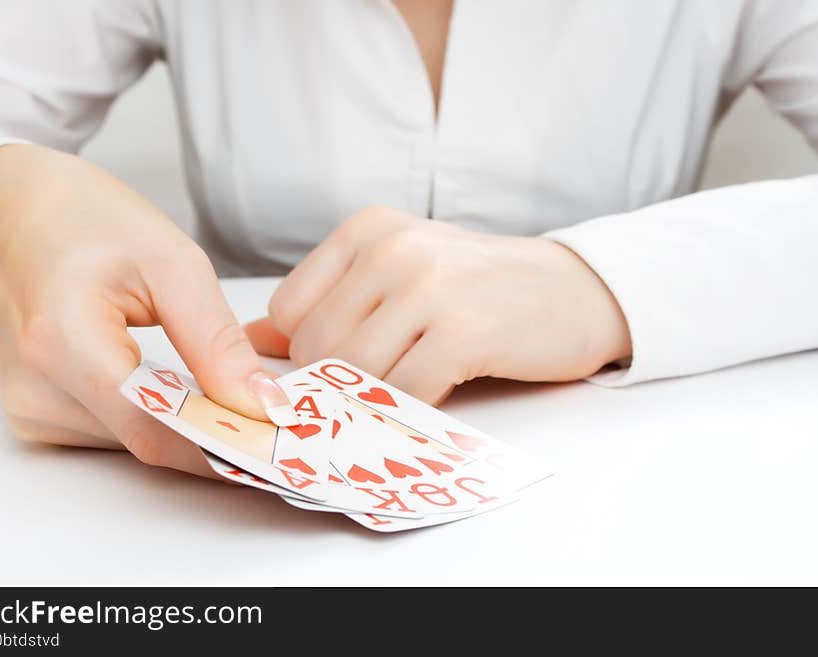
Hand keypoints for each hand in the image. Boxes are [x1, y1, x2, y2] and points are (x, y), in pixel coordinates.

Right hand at [0, 144, 295, 476]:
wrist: (14, 213)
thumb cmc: (87, 221)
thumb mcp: (172, 263)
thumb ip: (217, 341)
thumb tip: (263, 404)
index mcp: (62, 337)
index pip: (156, 424)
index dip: (224, 445)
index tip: (281, 445)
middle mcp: (35, 387)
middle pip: (149, 441)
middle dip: (220, 439)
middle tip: (277, 424)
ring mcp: (31, 407)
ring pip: (137, 445)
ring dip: (193, 432)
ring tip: (236, 401)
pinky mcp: (37, 414)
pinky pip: (117, 434)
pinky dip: (161, 420)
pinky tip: (188, 395)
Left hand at [247, 206, 630, 404]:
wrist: (570, 291)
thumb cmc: (476, 287)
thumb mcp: (395, 276)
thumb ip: (325, 303)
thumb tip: (247, 342)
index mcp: (367, 230)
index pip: (289, 311)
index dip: (306, 352)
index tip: (339, 368)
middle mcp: (393, 250)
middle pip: (315, 347)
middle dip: (338, 382)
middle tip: (378, 386)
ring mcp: (429, 288)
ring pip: (353, 372)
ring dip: (373, 397)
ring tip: (407, 388)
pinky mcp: (464, 332)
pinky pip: (404, 391)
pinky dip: (409, 407)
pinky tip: (433, 393)